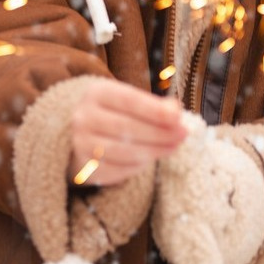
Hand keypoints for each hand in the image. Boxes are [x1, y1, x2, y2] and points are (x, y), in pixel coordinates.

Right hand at [67, 80, 187, 187]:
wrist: (83, 133)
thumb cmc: (115, 112)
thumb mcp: (131, 101)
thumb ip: (155, 104)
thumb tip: (175, 111)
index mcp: (96, 93)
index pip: (128, 100)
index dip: (154, 110)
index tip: (178, 118)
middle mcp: (84, 117)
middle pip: (126, 127)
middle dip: (159, 133)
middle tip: (182, 135)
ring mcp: (82, 143)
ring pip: (124, 151)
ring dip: (154, 151)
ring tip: (172, 147)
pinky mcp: (85, 167)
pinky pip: (118, 169)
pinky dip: (139, 166)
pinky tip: (151, 158)